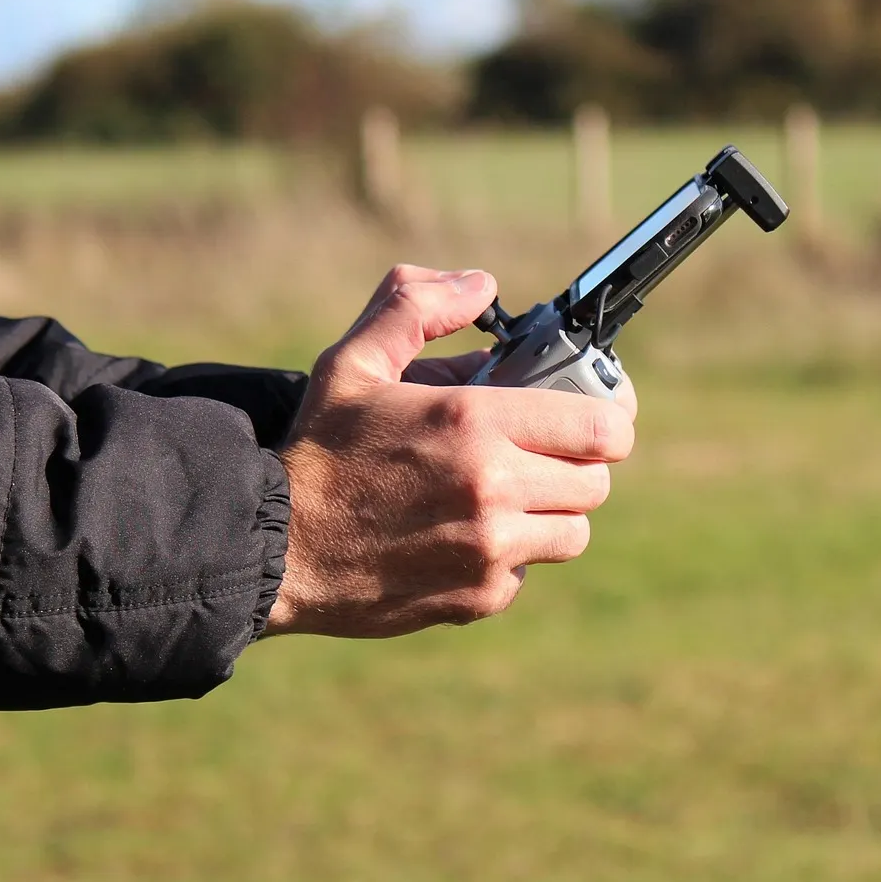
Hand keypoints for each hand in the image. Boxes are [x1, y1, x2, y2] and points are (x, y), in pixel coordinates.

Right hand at [266, 265, 635, 637]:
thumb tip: (481, 284)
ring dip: (551, 512)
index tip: (593, 417)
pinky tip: (464, 536)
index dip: (608, 420)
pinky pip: (529, 571)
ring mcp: (491, 550)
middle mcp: (493, 488)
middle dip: (575, 464)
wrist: (273, 551)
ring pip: (573, 532)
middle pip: (595, 481)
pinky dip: (510, 556)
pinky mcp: (480, 597)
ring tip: (506, 496)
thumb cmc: (318, 452)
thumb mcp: (354, 363)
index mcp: (474, 422)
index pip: (603, 427)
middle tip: (540, 455)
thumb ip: (416, 306)